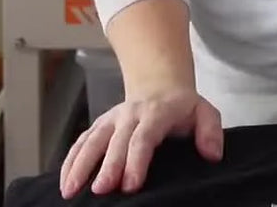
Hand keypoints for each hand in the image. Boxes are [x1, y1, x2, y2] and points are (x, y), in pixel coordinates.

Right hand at [59, 88, 222, 197]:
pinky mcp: (99, 125)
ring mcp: (111, 119)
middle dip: (106, 167)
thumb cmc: (182, 107)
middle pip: (115, 142)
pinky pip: (81, 141)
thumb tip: (212, 154)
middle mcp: (129, 115)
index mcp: (156, 113)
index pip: (143, 138)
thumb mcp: (205, 111)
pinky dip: (70, 160)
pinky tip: (64, 181)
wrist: (160, 85)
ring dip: (79, 165)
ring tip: (70, 190)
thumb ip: (211, 131)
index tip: (130, 185)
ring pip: (91, 140)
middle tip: (100, 191)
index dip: (136, 161)